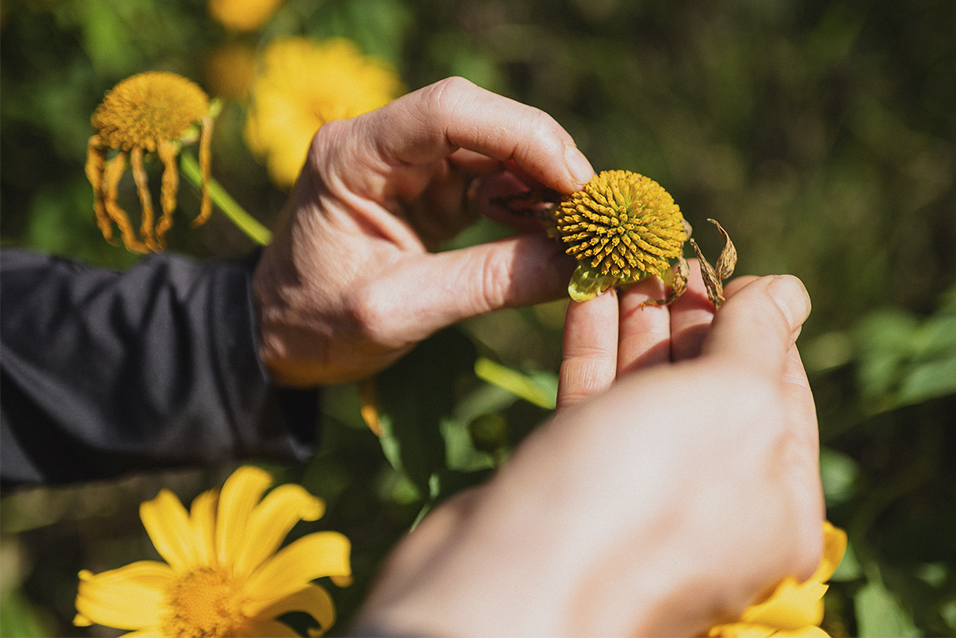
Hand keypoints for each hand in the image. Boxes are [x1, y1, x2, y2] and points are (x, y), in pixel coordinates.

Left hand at [252, 77, 593, 385]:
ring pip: (494, 149)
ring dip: (542, 185)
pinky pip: (492, 182)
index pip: (448, 111)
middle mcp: (381, 144)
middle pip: (481, 122)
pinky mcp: (429, 191)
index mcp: (353, 156)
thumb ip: (486, 284)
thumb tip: (578, 266)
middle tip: (593, 212)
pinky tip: (553, 235)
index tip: (574, 183)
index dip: (521, 135)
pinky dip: (527, 206)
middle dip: (544, 159)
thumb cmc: (316, 325)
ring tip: (579, 231)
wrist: (277, 337)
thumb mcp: (398, 311)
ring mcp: (408, 164)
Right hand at [353, 263, 823, 636]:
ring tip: (626, 252)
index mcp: (776, 502)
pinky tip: (588, 289)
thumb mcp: (731, 403)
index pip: (782, 392)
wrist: (511, 579)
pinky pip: (593, 397)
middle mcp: (710, 501)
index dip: (756, 320)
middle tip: (666, 247)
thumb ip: (760, 339)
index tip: (723, 264)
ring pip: (644, 387)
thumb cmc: (642, 494)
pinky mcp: (573, 475)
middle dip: (689, 313)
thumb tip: (788, 289)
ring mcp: (638, 490)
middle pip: (708, 385)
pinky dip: (592, 341)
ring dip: (638, 317)